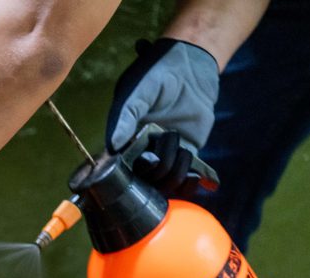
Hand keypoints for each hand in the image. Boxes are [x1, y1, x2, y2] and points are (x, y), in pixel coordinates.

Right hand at [106, 38, 218, 195]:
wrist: (191, 65)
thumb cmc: (157, 74)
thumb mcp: (137, 92)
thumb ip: (125, 118)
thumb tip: (112, 146)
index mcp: (124, 139)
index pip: (114, 168)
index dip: (117, 178)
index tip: (125, 173)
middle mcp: (142, 150)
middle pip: (142, 180)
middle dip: (153, 171)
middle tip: (159, 146)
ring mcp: (164, 152)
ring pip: (165, 180)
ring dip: (174, 168)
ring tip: (178, 143)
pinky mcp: (188, 149)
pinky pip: (187, 173)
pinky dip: (191, 177)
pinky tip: (196, 169)